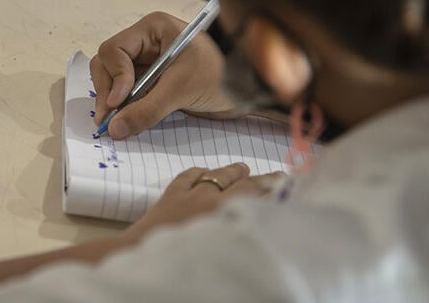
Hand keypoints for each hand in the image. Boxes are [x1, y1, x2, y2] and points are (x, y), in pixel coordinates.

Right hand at [90, 12, 234, 138]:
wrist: (246, 91)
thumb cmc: (220, 76)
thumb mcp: (181, 90)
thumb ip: (146, 109)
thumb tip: (114, 128)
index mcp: (152, 29)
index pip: (114, 50)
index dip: (112, 77)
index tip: (118, 102)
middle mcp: (145, 42)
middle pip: (107, 64)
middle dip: (107, 92)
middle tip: (109, 121)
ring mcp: (146, 62)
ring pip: (113, 80)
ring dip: (114, 102)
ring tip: (119, 123)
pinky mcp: (151, 82)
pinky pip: (127, 94)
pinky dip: (125, 108)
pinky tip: (128, 121)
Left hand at [122, 164, 286, 242]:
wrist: (143, 254)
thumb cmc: (183, 259)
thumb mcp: (219, 242)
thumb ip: (236, 226)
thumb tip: (251, 219)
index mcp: (225, 211)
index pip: (255, 194)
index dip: (272, 188)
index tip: (285, 184)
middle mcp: (211, 199)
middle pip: (241, 184)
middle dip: (259, 179)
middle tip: (274, 175)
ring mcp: (190, 194)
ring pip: (216, 175)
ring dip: (232, 171)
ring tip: (243, 168)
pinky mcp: (171, 194)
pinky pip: (190, 175)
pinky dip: (200, 172)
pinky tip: (205, 171)